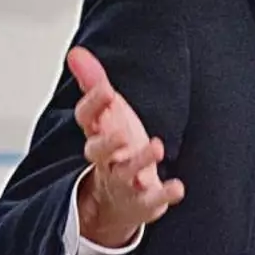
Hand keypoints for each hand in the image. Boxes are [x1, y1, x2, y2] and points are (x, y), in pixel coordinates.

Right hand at [68, 46, 184, 247]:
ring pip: (125, 174)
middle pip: (98, 152)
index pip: (87, 119)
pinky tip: (178, 187)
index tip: (106, 90)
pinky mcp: (143, 201)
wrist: (116, 202)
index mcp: (97, 135)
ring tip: (157, 147)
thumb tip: (77, 53)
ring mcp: (124, 182)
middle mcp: (107, 160)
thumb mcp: (107, 115)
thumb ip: (93, 83)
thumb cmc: (116, 150)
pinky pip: (152, 200)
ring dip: (140, 161)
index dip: (94, 105)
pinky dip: (164, 194)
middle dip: (107, 143)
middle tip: (121, 133)